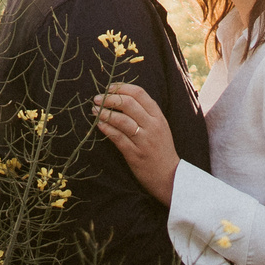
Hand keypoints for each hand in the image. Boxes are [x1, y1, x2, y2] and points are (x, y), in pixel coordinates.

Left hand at [94, 82, 177, 203]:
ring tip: (94, 110)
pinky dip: (106, 128)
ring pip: (121, 119)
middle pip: (128, 103)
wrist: (170, 176)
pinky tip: (99, 124)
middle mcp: (152, 126)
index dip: (121, 88)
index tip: (109, 88)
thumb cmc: (161, 150)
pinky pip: (117, 137)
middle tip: (97, 98)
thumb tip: (122, 98)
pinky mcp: (135, 154)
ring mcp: (144, 140)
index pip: (139, 93)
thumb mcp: (160, 127)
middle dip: (109, 98)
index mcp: (158, 116)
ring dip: (104, 112)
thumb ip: (146, 113)